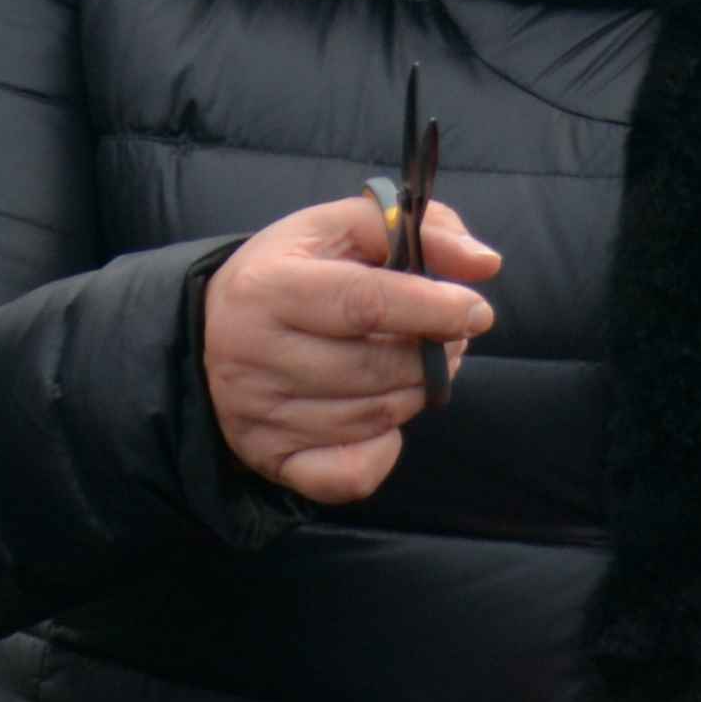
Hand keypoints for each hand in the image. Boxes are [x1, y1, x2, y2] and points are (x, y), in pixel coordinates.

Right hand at [200, 194, 502, 504]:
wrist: (215, 325)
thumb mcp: (349, 227)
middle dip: (434, 354)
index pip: (365, 304)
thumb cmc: (299, 268)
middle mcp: (251, 355)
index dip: (436, 310)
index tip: (478, 312)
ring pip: (376, 416)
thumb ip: (423, 229)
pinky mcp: (269, 457)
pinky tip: (380, 413)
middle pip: (378, 368)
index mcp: (267, 287)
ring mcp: (257, 414)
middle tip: (446, 336)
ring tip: (413, 363)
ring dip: (417, 391)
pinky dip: (385, 448)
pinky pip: (352, 474)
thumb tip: (485, 264)